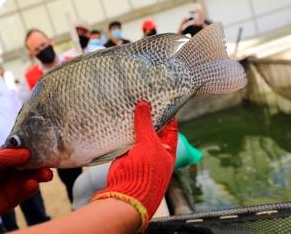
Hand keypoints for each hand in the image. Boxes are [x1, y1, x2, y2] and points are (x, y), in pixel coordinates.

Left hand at [0, 149, 52, 233]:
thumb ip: (5, 158)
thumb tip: (27, 153)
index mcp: (6, 155)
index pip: (22, 147)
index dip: (33, 145)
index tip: (45, 142)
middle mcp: (14, 167)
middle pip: (32, 162)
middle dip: (41, 161)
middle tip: (49, 161)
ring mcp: (16, 181)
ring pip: (33, 175)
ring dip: (41, 174)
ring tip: (45, 174)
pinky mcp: (17, 196)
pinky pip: (27, 190)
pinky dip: (31, 186)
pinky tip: (32, 184)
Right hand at [92, 101, 177, 230]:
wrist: (127, 194)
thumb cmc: (146, 172)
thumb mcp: (149, 144)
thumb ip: (145, 124)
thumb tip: (144, 104)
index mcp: (169, 149)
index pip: (170, 127)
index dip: (167, 113)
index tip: (161, 98)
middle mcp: (156, 151)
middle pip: (153, 129)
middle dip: (147, 116)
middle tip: (141, 96)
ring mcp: (141, 153)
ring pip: (138, 134)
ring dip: (134, 123)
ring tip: (129, 103)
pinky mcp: (126, 155)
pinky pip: (126, 140)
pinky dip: (123, 131)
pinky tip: (119, 118)